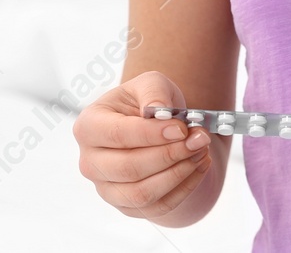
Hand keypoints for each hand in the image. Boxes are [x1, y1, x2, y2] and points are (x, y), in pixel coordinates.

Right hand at [72, 70, 215, 218]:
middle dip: (170, 154)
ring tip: (201, 151)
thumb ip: (153, 92)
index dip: (152, 134)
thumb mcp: (150, 83)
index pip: (117, 135)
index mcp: (88, 126)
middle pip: (129, 168)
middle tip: (200, 139)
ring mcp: (106, 189)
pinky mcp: (127, 206)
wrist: (153, 128)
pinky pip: (156, 207)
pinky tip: (200, 166)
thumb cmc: (146, 103)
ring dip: (179, 173)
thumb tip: (160, 110)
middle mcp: (90, 162)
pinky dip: (184, 189)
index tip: (182, 128)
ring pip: (142, 193)